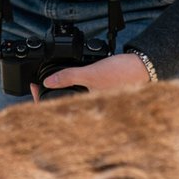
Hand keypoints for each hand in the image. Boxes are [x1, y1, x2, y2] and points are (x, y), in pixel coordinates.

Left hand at [32, 52, 151, 100]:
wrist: (145, 67)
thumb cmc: (122, 73)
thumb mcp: (91, 73)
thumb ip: (68, 77)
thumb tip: (48, 82)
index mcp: (89, 108)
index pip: (58, 111)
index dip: (42, 100)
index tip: (34, 87)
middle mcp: (92, 109)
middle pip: (63, 107)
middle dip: (47, 98)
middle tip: (36, 85)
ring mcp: (96, 102)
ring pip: (72, 102)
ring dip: (59, 94)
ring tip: (48, 84)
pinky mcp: (101, 95)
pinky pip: (81, 96)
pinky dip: (72, 91)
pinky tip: (67, 83)